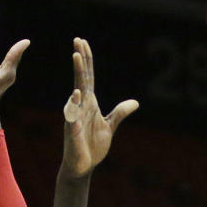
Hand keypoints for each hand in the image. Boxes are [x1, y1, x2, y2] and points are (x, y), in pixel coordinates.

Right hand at [61, 38, 138, 178]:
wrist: (83, 166)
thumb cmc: (93, 146)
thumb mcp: (110, 126)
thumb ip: (120, 113)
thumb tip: (134, 102)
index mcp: (90, 103)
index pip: (88, 77)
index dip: (86, 60)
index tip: (82, 43)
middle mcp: (81, 105)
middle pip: (81, 77)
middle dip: (80, 59)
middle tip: (77, 40)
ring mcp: (75, 115)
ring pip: (76, 90)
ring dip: (76, 73)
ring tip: (76, 56)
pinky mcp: (72, 129)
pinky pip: (72, 114)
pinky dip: (74, 104)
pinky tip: (77, 93)